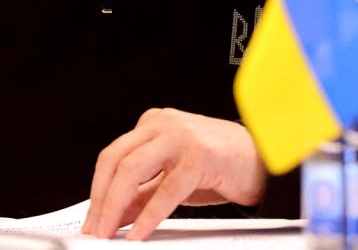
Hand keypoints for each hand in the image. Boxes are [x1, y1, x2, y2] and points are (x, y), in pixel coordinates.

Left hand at [82, 108, 266, 239]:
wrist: (264, 159)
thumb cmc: (220, 165)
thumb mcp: (172, 179)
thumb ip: (142, 193)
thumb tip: (113, 214)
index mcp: (152, 124)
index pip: (112, 156)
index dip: (97, 191)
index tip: (93, 220)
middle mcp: (162, 124)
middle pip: (115, 160)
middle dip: (101, 200)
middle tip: (96, 230)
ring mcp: (180, 137)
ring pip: (132, 169)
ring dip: (115, 206)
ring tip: (110, 232)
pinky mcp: (198, 156)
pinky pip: (165, 189)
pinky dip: (149, 215)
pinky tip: (140, 232)